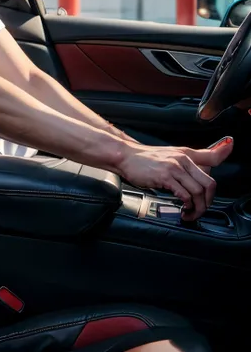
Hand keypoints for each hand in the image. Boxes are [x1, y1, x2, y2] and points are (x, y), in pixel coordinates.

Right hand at [118, 138, 232, 220]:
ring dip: (198, 208)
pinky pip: (184, 194)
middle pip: (209, 182)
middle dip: (209, 201)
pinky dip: (187, 205)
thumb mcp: (171, 155)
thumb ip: (187, 161)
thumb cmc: (147, 159)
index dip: (224, 151)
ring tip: (190, 213)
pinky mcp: (165, 177)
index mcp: (186, 154)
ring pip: (198, 191)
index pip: (211, 155)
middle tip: (201, 209)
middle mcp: (183, 159)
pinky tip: (182, 208)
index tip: (231, 144)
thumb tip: (204, 170)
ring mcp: (174, 167)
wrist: (126, 156)